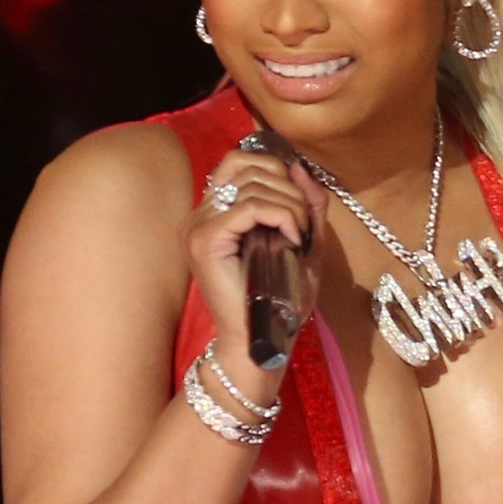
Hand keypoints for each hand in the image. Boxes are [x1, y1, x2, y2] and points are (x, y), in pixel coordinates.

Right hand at [184, 146, 326, 388]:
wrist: (259, 342)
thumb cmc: (279, 301)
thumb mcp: (301, 242)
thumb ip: (305, 203)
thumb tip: (299, 165)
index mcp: (213, 213)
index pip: (238, 161)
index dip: (275, 168)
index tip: (298, 202)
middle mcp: (198, 215)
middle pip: (247, 168)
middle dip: (288, 188)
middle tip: (304, 223)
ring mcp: (197, 227)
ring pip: (251, 186)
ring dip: (289, 204)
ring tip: (299, 234)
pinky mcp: (205, 241)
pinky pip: (249, 208)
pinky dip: (280, 215)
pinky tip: (292, 238)